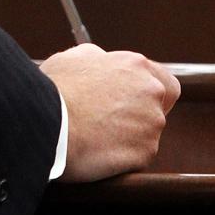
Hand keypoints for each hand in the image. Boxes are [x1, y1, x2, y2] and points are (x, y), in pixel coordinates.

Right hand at [40, 44, 179, 180]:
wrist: (49, 121)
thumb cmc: (56, 88)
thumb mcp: (76, 58)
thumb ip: (100, 60)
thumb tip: (102, 63)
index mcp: (136, 65)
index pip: (165, 82)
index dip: (149, 94)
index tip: (134, 101)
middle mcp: (151, 92)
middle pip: (159, 109)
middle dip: (141, 116)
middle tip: (113, 120)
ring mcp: (151, 124)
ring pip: (147, 134)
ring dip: (130, 136)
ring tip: (99, 135)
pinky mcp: (145, 152)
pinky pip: (138, 157)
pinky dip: (123, 157)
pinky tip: (100, 149)